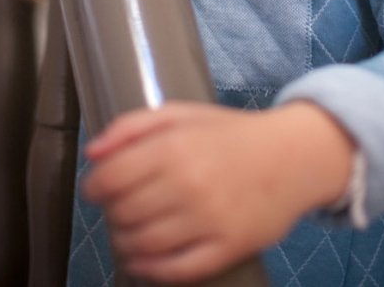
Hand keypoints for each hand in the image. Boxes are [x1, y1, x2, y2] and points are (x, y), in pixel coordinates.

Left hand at [83, 100, 354, 282]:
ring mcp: (209, 219)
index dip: (94, 186)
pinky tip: (143, 262)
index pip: (110, 178)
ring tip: (130, 232)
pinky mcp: (226, 248)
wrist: (291, 157)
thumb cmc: (230, 134)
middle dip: (112, 213)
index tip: (98, 188)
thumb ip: (132, 126)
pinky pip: (175, 271)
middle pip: (122, 213)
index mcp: (175, 146)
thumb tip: (92, 152)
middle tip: (120, 207)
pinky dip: (150, 271)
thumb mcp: (182, 114)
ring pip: (142, 245)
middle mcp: (189, 183)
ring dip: (125, 243)